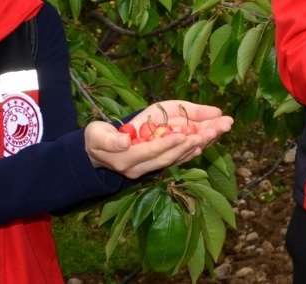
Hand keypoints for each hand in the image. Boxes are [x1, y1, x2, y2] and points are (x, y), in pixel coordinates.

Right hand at [86, 101, 233, 178]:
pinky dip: (188, 153)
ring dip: (193, 148)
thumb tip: (125, 142)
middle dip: (188, 146)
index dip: (167, 144)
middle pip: (167, 158)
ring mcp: (146, 170)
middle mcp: (138, 169)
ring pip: (173, 160)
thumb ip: (109, 140)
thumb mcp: (96, 135)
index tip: (184, 135)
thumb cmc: (95, 139)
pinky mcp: (152, 167)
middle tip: (207, 134)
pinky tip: (203, 144)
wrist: (93, 154)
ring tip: (212, 135)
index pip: (150, 152)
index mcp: (125, 160)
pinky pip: (173, 160)